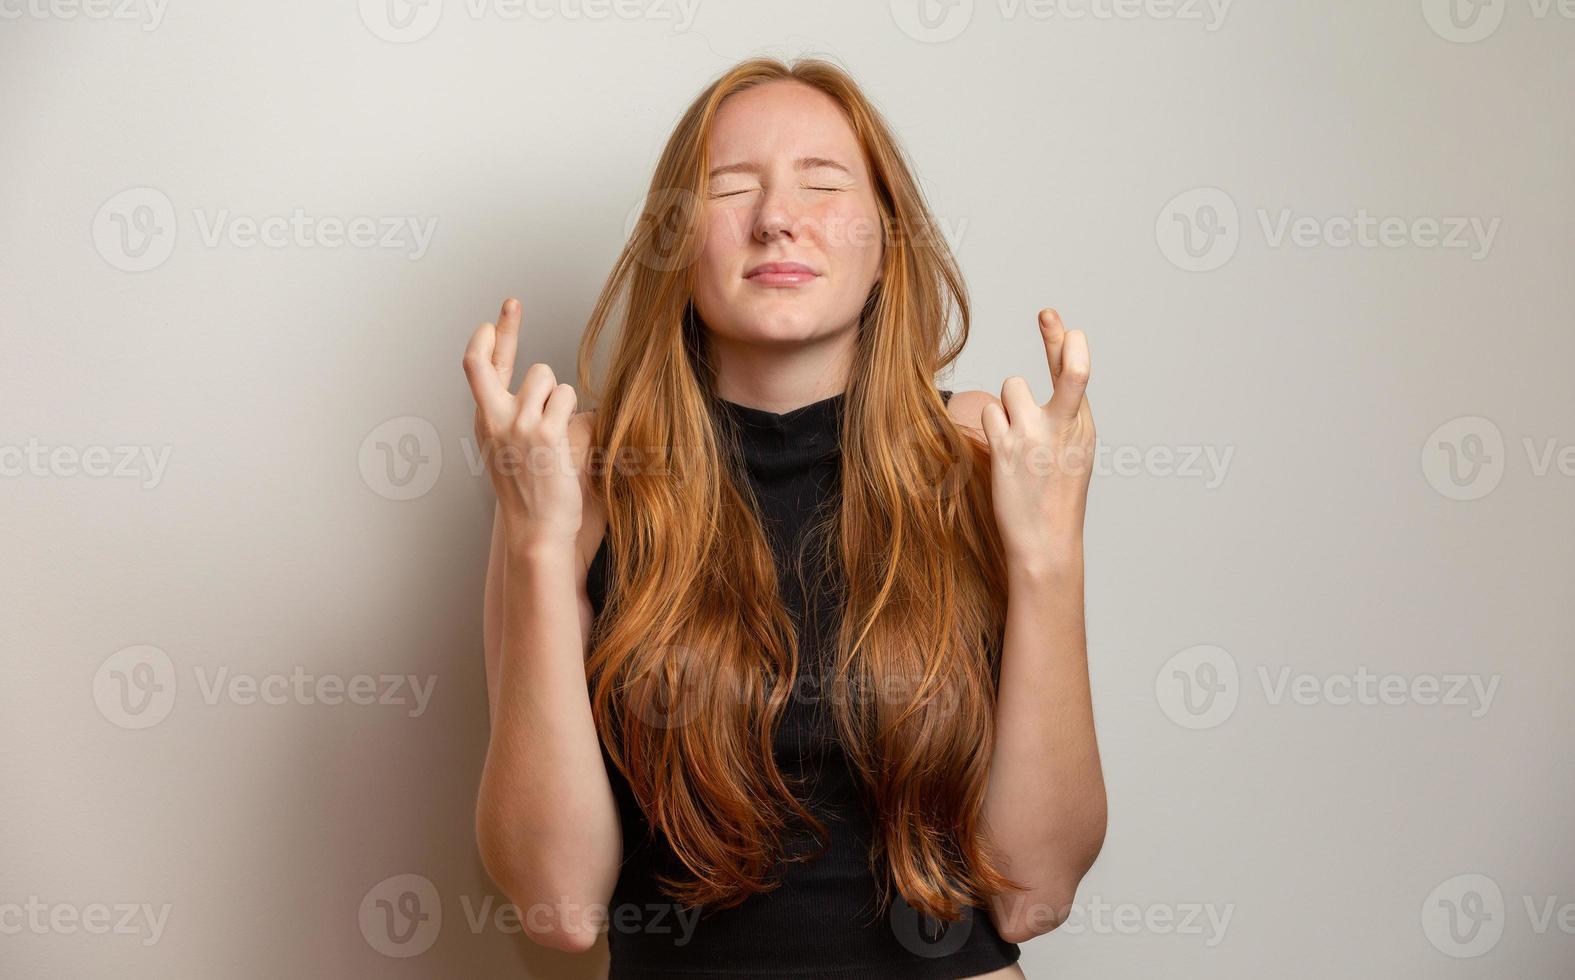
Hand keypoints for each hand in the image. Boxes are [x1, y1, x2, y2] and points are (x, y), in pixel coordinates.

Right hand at [462, 297, 582, 553]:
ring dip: (559, 396)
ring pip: (545, 378)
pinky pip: (565, 399)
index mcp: (485, 423)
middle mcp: (493, 420)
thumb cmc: (531, 496)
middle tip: (510, 304)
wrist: (536, 531)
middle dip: (503, 331)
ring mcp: (516, 425)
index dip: (487, 338)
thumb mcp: (510, 452)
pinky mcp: (543, 434)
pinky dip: (575, 413)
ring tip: (560, 431)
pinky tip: (572, 440)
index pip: (477, 369)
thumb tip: (533, 390)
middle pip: (487, 360)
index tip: (495, 315)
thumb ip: (514, 418)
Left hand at [980, 308, 1094, 566]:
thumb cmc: (1055, 497)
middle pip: (1071, 373)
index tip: (1053, 317)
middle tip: (1047, 312)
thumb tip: (1045, 385)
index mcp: (1083, 427)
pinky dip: (992, 426)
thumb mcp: (1072, 454)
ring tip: (1016, 438)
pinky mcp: (1007, 449)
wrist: (1046, 542)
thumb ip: (1064, 417)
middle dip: (1060, 342)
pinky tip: (1002, 450)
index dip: (1066, 342)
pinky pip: (990, 412)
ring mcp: (1035, 437)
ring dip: (1008, 405)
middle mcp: (1065, 428)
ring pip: (1013, 387)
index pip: (1078, 375)